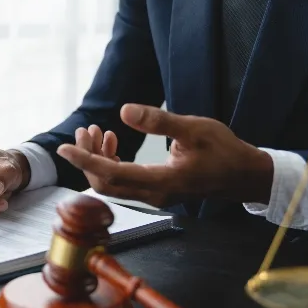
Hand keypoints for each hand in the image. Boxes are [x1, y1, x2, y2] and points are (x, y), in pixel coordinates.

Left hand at [56, 104, 273, 206]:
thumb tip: (124, 111)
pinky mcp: (156, 192)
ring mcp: (154, 196)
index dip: (84, 161)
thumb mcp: (194, 128)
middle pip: (105, 183)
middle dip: (88, 158)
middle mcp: (154, 194)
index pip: (111, 174)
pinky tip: (113, 142)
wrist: (245, 176)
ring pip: (112, 184)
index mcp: (162, 181)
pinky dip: (112, 163)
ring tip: (96, 132)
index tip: (63, 148)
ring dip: (98, 160)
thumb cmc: (224, 150)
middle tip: (84, 130)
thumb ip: (158, 121)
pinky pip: (123, 182)